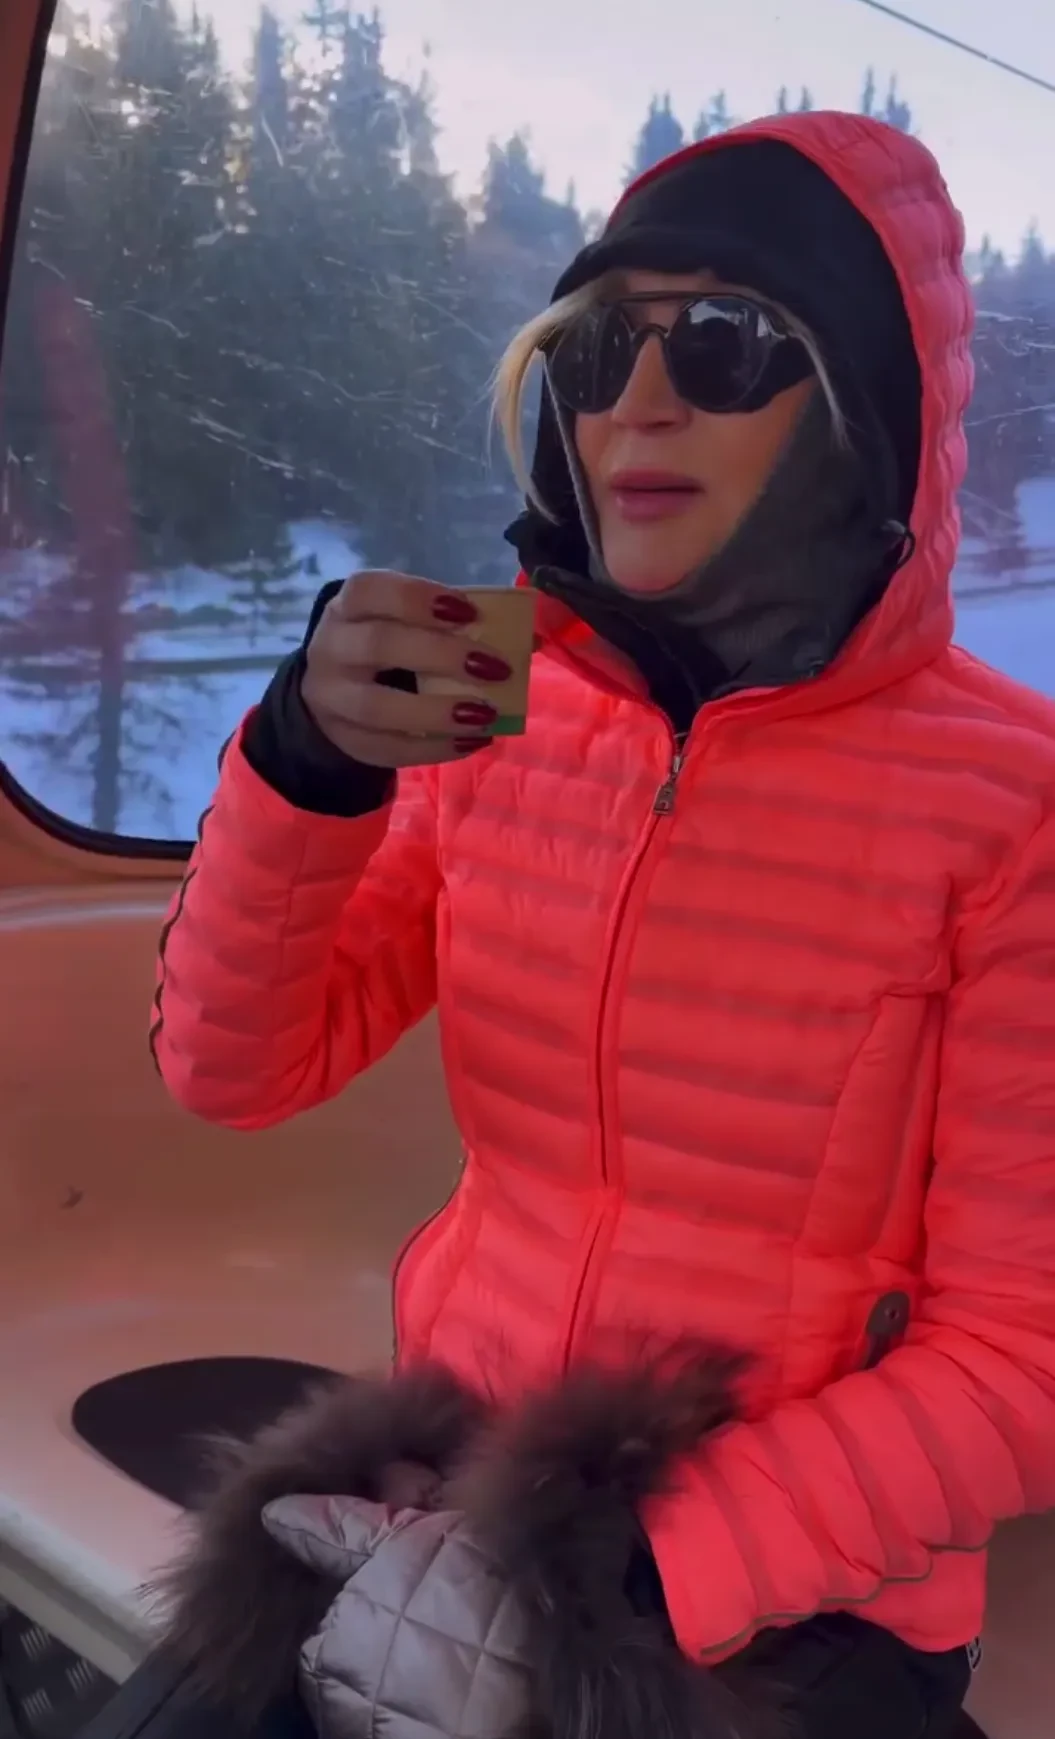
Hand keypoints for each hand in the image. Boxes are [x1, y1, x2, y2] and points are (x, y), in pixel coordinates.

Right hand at [301, 570, 513, 767]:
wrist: (333, 692)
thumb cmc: (386, 644)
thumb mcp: (407, 623)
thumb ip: (460, 624)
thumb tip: (533, 638)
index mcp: (350, 606)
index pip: (371, 590)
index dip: (420, 599)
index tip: (469, 613)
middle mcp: (332, 647)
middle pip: (378, 645)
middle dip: (441, 656)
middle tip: (495, 668)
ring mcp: (332, 698)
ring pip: (376, 707)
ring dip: (436, 712)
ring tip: (485, 715)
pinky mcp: (345, 741)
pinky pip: (388, 749)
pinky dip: (435, 748)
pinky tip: (472, 742)